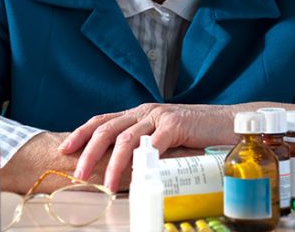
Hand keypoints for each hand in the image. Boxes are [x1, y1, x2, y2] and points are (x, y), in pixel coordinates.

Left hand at [58, 103, 235, 190]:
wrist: (229, 124)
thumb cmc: (198, 135)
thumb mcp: (165, 139)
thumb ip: (146, 146)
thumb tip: (123, 169)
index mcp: (140, 113)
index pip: (103, 120)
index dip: (82, 133)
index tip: (64, 148)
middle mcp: (146, 111)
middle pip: (107, 128)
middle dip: (88, 151)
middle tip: (77, 172)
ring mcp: (160, 116)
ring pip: (125, 138)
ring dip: (111, 163)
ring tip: (103, 183)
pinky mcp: (176, 125)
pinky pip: (152, 143)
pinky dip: (141, 160)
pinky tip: (135, 174)